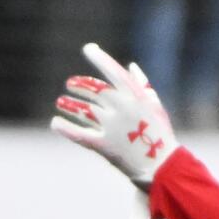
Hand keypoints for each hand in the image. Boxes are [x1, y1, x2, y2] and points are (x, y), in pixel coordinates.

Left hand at [52, 42, 178, 189]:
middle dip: (79, 84)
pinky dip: (65, 129)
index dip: (99, 57)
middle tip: (70, 84)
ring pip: (83, 110)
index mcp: (135, 96)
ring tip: (61, 102)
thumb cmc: (160, 136)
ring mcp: (111, 127)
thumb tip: (131, 66)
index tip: (88, 49)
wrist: (163, 169)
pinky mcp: (104, 146)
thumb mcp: (156, 108)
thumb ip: (142, 85)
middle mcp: (121, 108)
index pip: (112, 70)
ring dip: (69, 104)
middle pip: (94, 90)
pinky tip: (55, 123)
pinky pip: (79, 135)